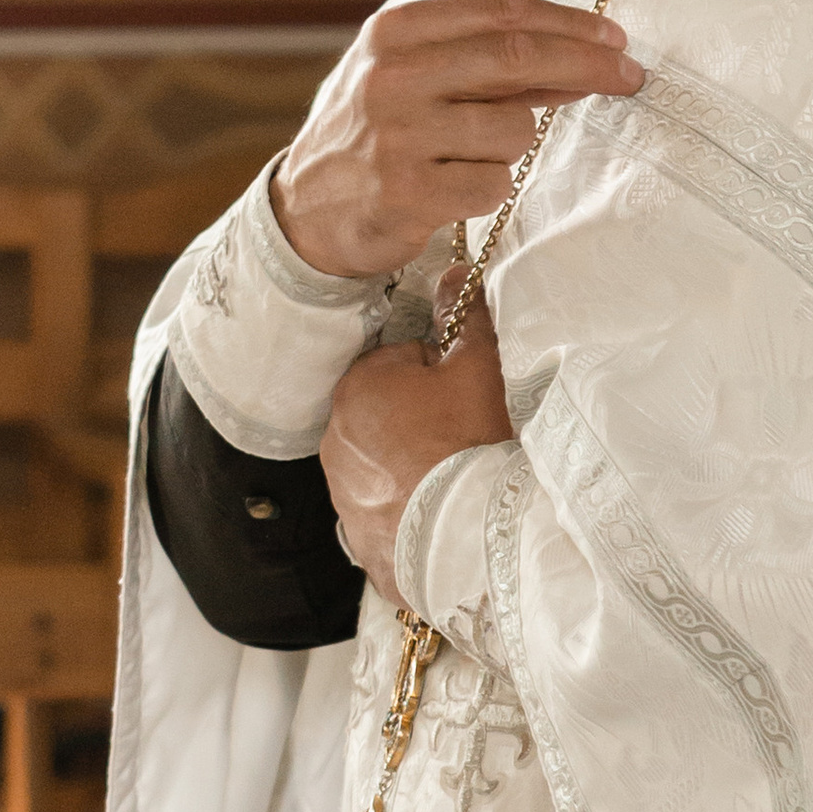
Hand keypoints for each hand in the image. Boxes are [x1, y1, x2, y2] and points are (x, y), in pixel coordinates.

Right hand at [273, 0, 642, 282]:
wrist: (303, 210)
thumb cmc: (371, 135)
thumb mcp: (410, 78)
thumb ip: (483, 65)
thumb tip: (581, 58)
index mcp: (393, 34)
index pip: (500, 15)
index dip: (568, 23)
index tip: (614, 38)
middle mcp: (391, 77)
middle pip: (516, 58)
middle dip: (587, 65)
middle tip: (631, 76)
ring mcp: (397, 136)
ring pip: (512, 131)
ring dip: (510, 146)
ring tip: (465, 156)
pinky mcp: (408, 193)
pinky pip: (494, 184)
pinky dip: (488, 187)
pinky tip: (452, 188)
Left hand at [321, 280, 513, 592]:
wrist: (465, 537)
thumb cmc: (469, 443)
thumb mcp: (476, 368)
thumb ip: (464, 317)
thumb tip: (452, 274)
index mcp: (359, 385)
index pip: (404, 362)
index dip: (443, 376)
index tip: (465, 398)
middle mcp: (336, 435)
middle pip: (391, 411)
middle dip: (424, 419)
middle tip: (465, 437)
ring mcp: (342, 488)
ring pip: (384, 461)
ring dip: (413, 464)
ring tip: (453, 478)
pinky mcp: (356, 532)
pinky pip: (384, 509)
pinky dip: (407, 509)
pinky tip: (438, 514)